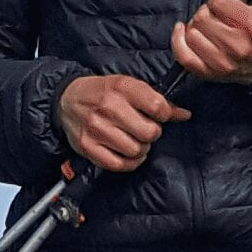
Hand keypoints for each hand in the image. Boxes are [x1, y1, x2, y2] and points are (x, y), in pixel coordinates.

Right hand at [56, 72, 183, 172]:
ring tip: (133, 140)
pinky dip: (129, 163)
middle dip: (152, 134)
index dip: (165, 115)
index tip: (159, 116)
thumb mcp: (129, 87)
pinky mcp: (89, 147)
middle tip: (144, 130)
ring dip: (140, 149)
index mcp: (122, 87)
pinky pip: (119, 164)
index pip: (158, 107)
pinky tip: (127, 153)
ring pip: (136, 151)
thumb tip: (184, 115)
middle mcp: (109, 107)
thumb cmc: (103, 93)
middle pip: (149, 133)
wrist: (67, 100)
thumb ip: (156, 101)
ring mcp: (97, 129)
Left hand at [172, 0, 251, 86]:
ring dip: (195, 28)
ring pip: (191, 33)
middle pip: (202, 17)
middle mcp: (238, 46)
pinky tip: (182, 31)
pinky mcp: (208, 73)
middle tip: (215, 18)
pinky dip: (178, 40)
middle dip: (206, 13)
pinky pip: (183, 54)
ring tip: (207, 29)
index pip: (219, 1)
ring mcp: (222, 62)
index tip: (222, 3)